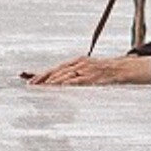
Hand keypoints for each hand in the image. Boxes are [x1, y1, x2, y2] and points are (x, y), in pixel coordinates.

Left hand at [22, 53, 148, 85]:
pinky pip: (78, 81)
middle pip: (56, 72)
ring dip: (52, 82)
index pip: (55, 69)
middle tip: (30, 86)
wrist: (122, 69)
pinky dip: (67, 84)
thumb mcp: (86, 71)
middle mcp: (79, 64)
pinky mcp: (93, 77)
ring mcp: (85, 70)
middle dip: (42, 79)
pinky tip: (59, 88)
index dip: (41, 75)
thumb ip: (72, 77)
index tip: (28, 81)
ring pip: (65, 76)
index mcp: (76, 61)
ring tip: (41, 88)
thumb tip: (58, 83)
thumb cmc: (103, 73)